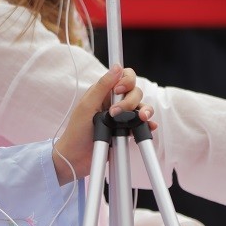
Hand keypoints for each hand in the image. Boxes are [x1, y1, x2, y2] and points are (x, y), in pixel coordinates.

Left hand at [52, 66, 154, 182]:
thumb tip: (117, 67)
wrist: (75, 159)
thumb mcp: (87, 106)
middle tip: (115, 113)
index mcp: (103, 93)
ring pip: (141, 107)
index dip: (126, 80)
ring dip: (144, 111)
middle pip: (135, 92)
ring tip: (141, 119)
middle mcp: (114, 102)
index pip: (123, 77)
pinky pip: (141, 124)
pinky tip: (149, 126)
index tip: (119, 90)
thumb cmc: (76, 132)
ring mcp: (121, 117)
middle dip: (130, 101)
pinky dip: (147, 124)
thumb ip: (102, 87)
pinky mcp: (126, 131)